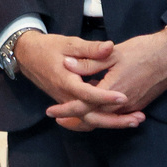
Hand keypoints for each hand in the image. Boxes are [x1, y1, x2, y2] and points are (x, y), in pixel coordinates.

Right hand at [14, 31, 142, 131]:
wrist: (27, 56)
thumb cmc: (48, 47)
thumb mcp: (69, 43)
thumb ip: (90, 48)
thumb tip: (109, 47)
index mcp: (66, 82)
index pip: (88, 95)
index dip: (106, 97)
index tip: (124, 97)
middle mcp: (66, 97)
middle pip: (91, 117)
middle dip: (115, 121)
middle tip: (138, 119)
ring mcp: (67, 102)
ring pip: (90, 121)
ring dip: (112, 122)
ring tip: (135, 120)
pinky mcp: (69, 103)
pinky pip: (86, 117)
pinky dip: (103, 119)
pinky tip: (121, 116)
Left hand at [46, 26, 166, 125]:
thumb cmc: (144, 50)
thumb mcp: (113, 53)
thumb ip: (89, 62)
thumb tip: (67, 65)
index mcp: (113, 91)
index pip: (83, 107)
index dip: (65, 110)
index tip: (51, 112)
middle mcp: (123, 104)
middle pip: (93, 119)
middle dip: (74, 120)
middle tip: (57, 118)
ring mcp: (133, 106)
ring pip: (105, 119)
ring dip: (88, 118)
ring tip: (71, 116)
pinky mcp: (139, 104)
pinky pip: (116, 115)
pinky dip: (102, 114)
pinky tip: (94, 107)